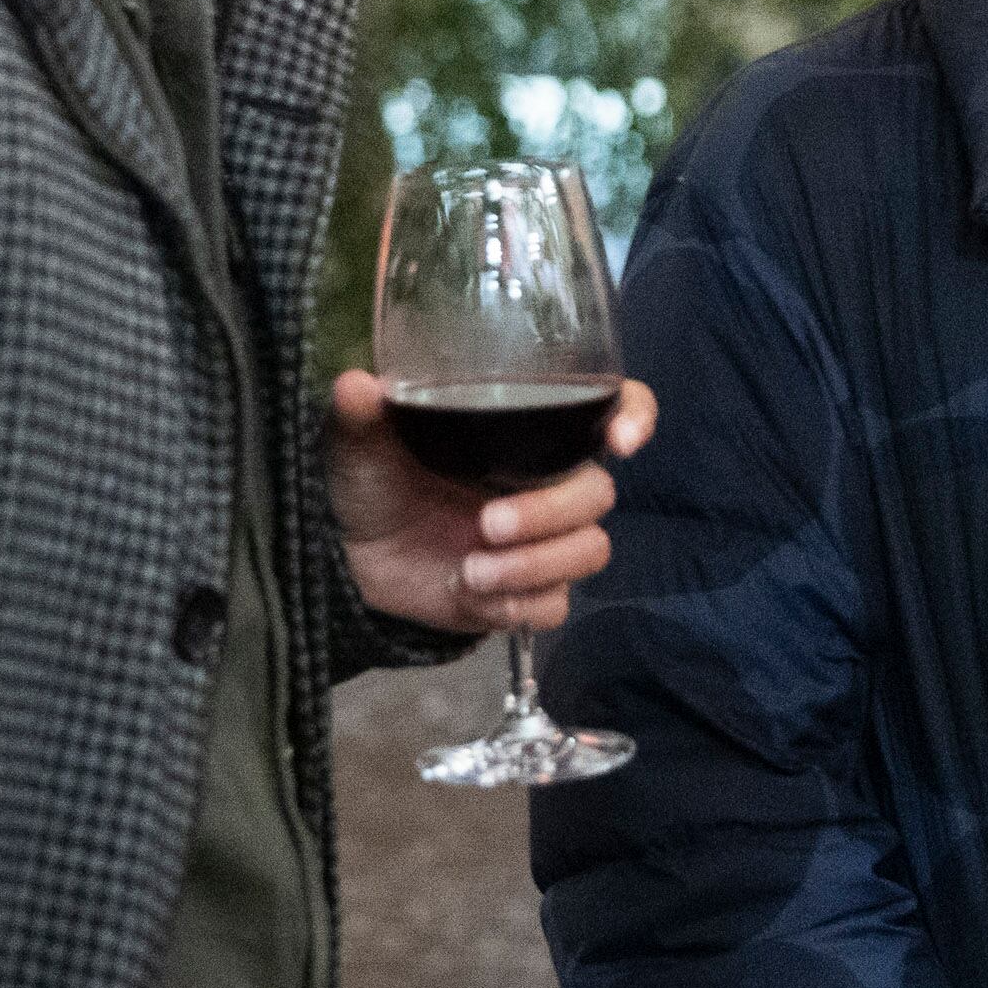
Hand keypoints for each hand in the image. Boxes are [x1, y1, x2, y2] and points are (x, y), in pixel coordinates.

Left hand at [329, 367, 660, 636]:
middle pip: (598, 495)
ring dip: (535, 565)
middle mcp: (547, 484)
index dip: (636, 416)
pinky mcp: (527, 594)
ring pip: (589, 552)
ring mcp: (543, 542)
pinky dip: (517, 604)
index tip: (621, 440)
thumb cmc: (373, 484)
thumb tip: (356, 384)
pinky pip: (555, 603)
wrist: (351, 561)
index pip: (612, 409)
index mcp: (528, 437)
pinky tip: (472, 595)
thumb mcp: (361, 444)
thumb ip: (361, 414)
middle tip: (486, 524)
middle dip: (549, 514)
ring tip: (471, 572)